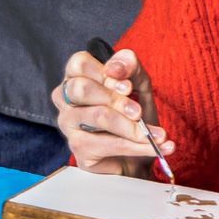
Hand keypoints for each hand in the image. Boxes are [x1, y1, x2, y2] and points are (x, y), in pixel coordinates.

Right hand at [52, 46, 174, 176]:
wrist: (139, 155)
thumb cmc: (132, 115)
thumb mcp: (139, 85)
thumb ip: (130, 67)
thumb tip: (115, 68)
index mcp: (76, 77)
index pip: (79, 63)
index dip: (105, 73)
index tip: (128, 87)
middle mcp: (65, 99)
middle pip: (81, 88)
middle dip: (116, 99)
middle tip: (138, 111)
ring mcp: (68, 125)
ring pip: (98, 116)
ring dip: (131, 125)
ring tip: (153, 133)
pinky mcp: (78, 150)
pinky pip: (108, 144)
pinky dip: (136, 146)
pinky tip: (153, 146)